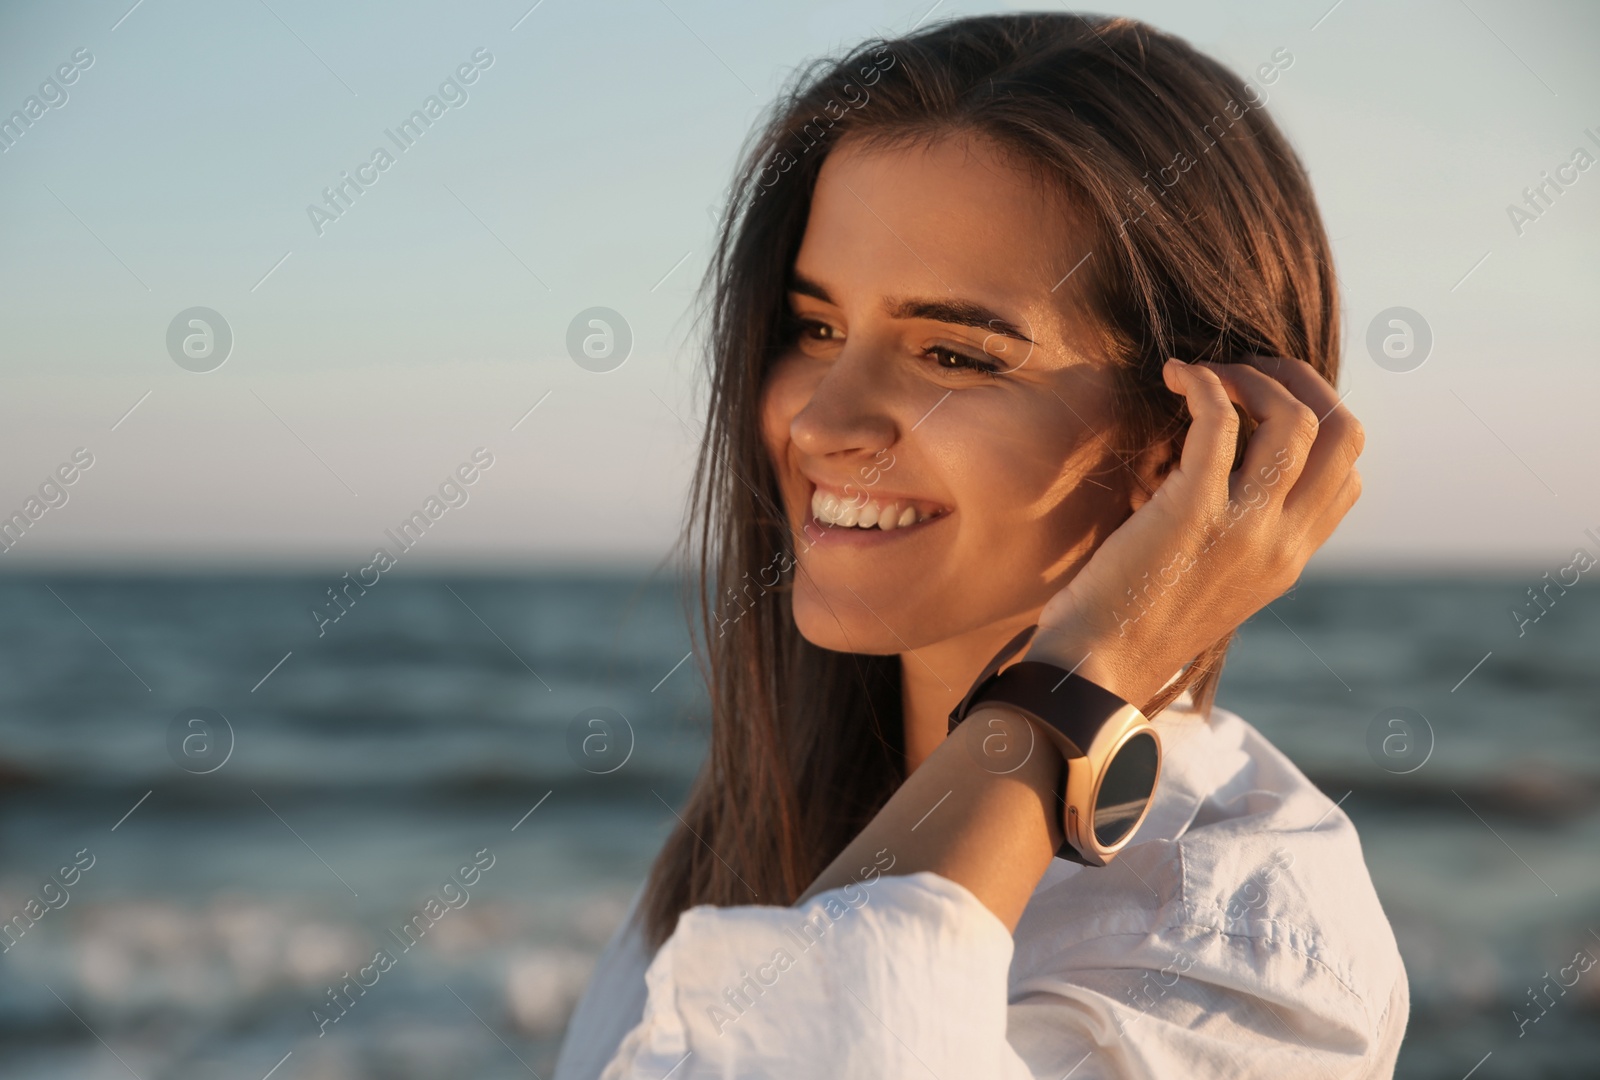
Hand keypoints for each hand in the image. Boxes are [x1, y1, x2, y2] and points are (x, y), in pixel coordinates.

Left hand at [1027, 356, 1363, 707]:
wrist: (1094, 671)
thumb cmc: (1131, 620)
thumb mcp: (1208, 581)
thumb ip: (1234, 534)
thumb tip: (1221, 467)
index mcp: (1289, 560)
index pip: (1347, 473)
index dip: (1316, 421)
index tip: (1264, 403)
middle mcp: (1281, 543)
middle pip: (1343, 434)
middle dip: (1300, 382)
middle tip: (1246, 370)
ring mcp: (1243, 528)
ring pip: (1294, 419)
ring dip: (1252, 376)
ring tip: (1208, 374)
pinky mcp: (1191, 511)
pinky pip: (1220, 420)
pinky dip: (1204, 382)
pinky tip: (1174, 376)